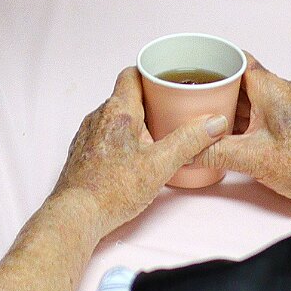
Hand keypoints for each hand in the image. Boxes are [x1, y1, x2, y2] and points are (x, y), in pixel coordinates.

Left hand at [52, 69, 227, 230]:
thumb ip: (189, 141)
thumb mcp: (160, 165)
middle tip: (174, 114)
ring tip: (158, 137)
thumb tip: (214, 122)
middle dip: (151, 102)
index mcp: (118, 111)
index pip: (133, 74)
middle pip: (128, 96)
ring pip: (117, 116)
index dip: (153, 75)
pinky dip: (122, 138)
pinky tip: (135, 158)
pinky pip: (106, 133)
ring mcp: (88, 134)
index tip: (172, 83)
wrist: (76, 216)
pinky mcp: (84, 151)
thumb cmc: (111, 191)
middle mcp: (99, 116)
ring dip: (137, 122)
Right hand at [203, 60, 290, 217]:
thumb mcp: (253, 159)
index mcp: (271, 89)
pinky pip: (261, 109)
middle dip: (215, 88)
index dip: (212, 62)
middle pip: (240, 78)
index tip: (191, 69)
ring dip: (229, 105)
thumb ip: (215, 153)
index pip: (236, 60)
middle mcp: (281, 90)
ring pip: (250, 95)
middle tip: (190, 98)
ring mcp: (288, 105)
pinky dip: (243, 117)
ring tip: (202, 117)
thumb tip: (187, 151)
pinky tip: (229, 133)